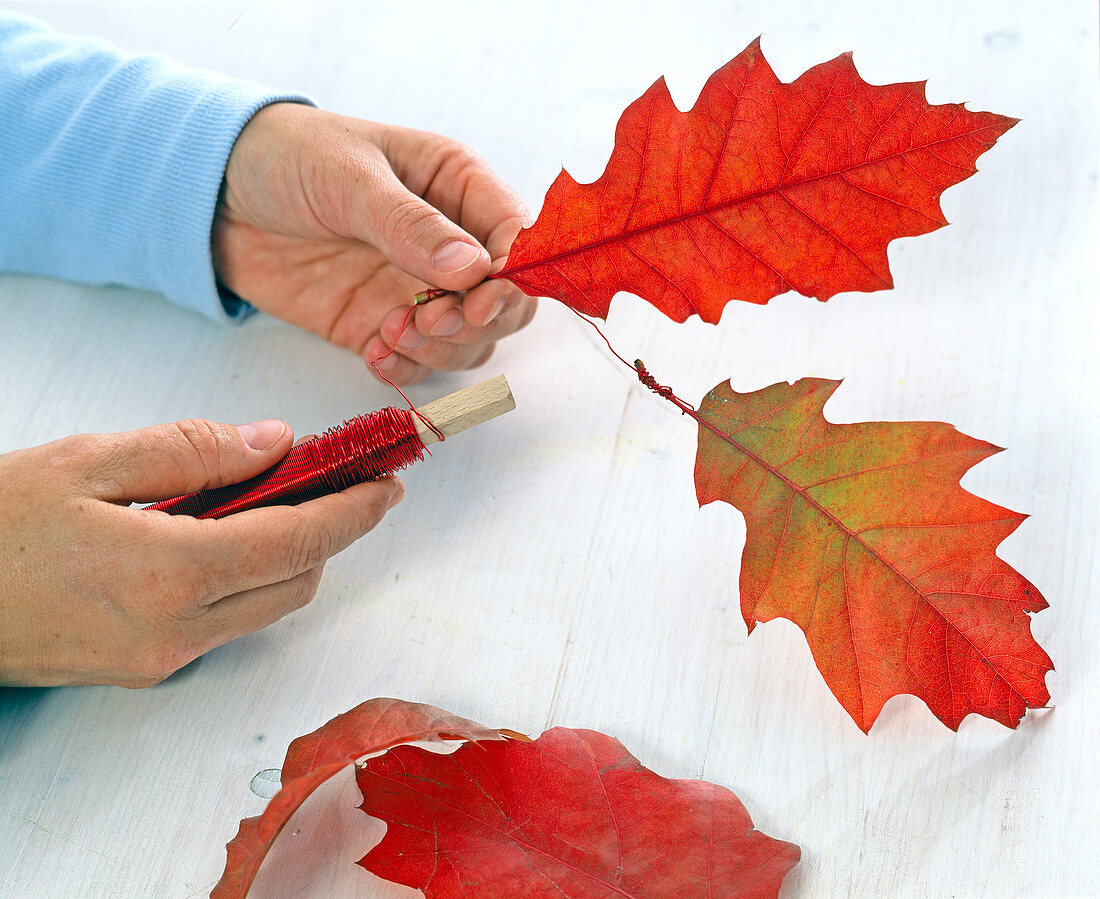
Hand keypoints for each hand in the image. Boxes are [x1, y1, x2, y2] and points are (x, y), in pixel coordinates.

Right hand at [0, 419, 402, 686]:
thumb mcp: (88, 462)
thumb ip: (192, 451)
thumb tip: (274, 443)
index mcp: (170, 573)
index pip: (300, 539)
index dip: (354, 510)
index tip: (387, 482)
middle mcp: (177, 631)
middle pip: (297, 582)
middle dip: (331, 532)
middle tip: (339, 482)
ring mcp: (161, 660)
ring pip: (265, 606)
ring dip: (288, 555)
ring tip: (276, 499)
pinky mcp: (142, 670)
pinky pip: (223, 623)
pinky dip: (244, 578)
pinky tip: (220, 536)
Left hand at [213, 103, 535, 384]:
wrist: (212, 194)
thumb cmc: (287, 157)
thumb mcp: (349, 177)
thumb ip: (410, 224)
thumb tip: (473, 268)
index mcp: (457, 187)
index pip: (515, 238)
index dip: (512, 277)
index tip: (480, 299)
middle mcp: (449, 244)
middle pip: (504, 303)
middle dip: (477, 321)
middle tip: (431, 320)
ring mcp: (416, 289)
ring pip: (468, 342)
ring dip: (440, 349)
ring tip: (390, 331)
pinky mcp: (380, 325)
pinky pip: (417, 362)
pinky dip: (406, 369)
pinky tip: (374, 354)